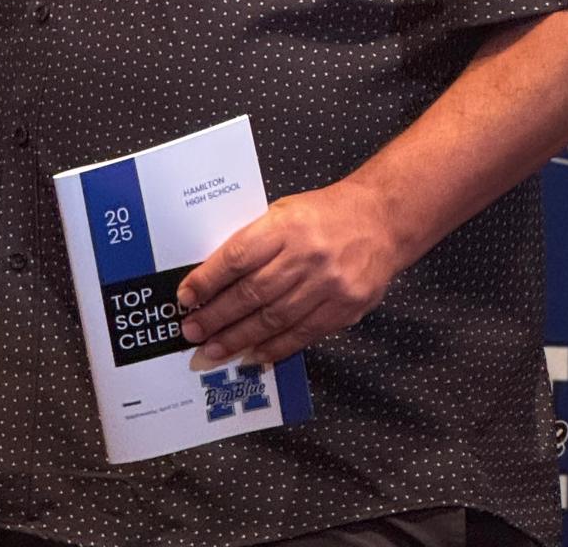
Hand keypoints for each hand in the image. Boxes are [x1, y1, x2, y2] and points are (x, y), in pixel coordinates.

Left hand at [176, 180, 401, 364]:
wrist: (382, 221)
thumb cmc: (326, 214)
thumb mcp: (285, 212)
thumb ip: (257, 241)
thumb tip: (217, 277)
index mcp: (286, 226)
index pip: (238, 257)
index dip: (208, 280)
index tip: (185, 296)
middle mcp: (306, 256)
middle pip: (252, 293)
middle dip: (217, 316)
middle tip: (191, 332)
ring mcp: (328, 285)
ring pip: (274, 319)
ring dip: (239, 338)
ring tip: (213, 350)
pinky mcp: (344, 309)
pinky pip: (302, 334)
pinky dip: (274, 347)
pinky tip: (252, 355)